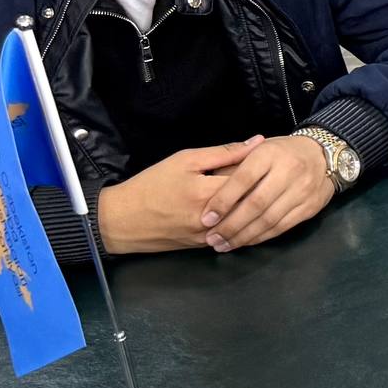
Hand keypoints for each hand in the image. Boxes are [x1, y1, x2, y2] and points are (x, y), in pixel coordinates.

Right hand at [96, 140, 263, 253]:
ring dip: (252, 205)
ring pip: (244, 220)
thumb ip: (224, 152)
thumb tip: (258, 141)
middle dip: (260, 187)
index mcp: (207, 194)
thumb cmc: (152, 185)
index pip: (251, 180)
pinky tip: (240, 207)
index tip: (266, 159)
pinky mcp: (204, 246)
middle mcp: (212, 219)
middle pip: (251, 202)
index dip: (261, 168)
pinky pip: (231, 232)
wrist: (121, 220)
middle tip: (263, 174)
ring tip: (254, 190)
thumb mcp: (185, 160)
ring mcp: (209, 236)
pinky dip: (239, 219)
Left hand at [197, 134, 335, 251]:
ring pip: (269, 219)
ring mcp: (302, 190)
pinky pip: (282, 227)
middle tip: (212, 238)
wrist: (321, 155)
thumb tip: (208, 191)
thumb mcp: (256, 150)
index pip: (243, 179)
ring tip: (224, 245)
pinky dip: (261, 237)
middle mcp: (289, 171)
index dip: (223, 201)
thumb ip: (232, 167)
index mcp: (269, 154)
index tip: (207, 218)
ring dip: (244, 236)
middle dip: (231, 225)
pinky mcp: (310, 207)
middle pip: (256, 204)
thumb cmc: (280, 153)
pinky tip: (245, 241)